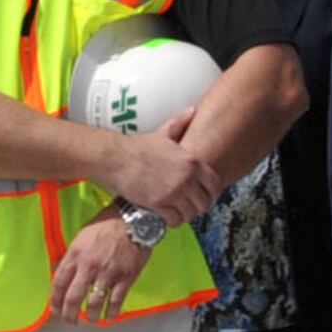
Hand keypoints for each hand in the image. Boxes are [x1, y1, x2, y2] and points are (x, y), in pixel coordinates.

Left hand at [49, 211, 151, 324]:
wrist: (133, 219)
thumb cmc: (107, 224)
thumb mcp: (82, 236)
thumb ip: (72, 255)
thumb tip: (60, 270)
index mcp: (75, 254)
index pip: (59, 282)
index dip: (56, 300)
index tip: (56, 309)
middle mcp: (88, 266)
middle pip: (73, 297)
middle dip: (69, 314)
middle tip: (70, 321)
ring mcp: (107, 273)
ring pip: (94, 303)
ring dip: (91, 316)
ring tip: (91, 320)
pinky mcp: (125, 277)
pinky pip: (116, 301)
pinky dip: (111, 312)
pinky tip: (109, 317)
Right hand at [97, 113, 219, 225]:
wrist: (116, 158)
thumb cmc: (138, 147)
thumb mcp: (163, 133)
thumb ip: (180, 123)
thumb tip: (193, 110)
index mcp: (191, 162)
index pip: (215, 185)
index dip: (212, 193)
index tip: (205, 196)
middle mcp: (186, 178)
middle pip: (205, 202)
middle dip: (199, 206)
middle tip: (190, 206)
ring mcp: (173, 192)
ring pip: (191, 213)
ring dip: (185, 214)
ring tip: (178, 211)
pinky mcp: (159, 204)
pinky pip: (175, 219)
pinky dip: (172, 220)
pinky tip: (167, 216)